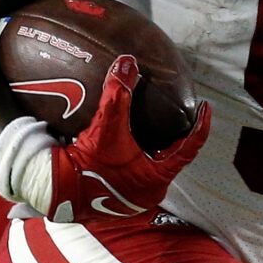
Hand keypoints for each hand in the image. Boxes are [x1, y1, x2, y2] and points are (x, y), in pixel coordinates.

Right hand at [47, 55, 210, 222]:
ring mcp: (137, 198)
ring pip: (156, 167)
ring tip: (157, 127)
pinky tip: (133, 145)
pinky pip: (139, 174)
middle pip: (174, 158)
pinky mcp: (120, 198)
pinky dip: (140, 158)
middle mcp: (152, 190)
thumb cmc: (86, 166)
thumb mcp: (106, 127)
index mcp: (157, 176)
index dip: (200, 126)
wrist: (57, 192)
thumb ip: (117, 94)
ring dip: (157, 149)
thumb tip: (127, 63)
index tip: (205, 108)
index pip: (190, 147)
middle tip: (179, 116)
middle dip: (177, 137)